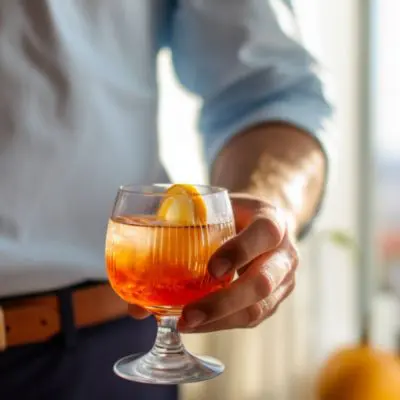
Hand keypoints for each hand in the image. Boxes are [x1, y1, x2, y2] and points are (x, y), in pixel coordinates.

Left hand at [178, 193, 298, 332]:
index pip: (265, 233)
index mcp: (273, 221)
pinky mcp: (274, 301)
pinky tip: (197, 323)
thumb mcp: (219, 208)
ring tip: (185, 323)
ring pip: (258, 309)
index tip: (212, 268)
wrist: (262, 225)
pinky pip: (250, 319)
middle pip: (263, 282)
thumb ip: (188, 222)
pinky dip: (221, 323)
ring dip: (219, 320)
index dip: (240, 251)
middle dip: (223, 302)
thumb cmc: (235, 215)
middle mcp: (284, 253)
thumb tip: (154, 244)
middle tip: (188, 313)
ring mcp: (283, 281)